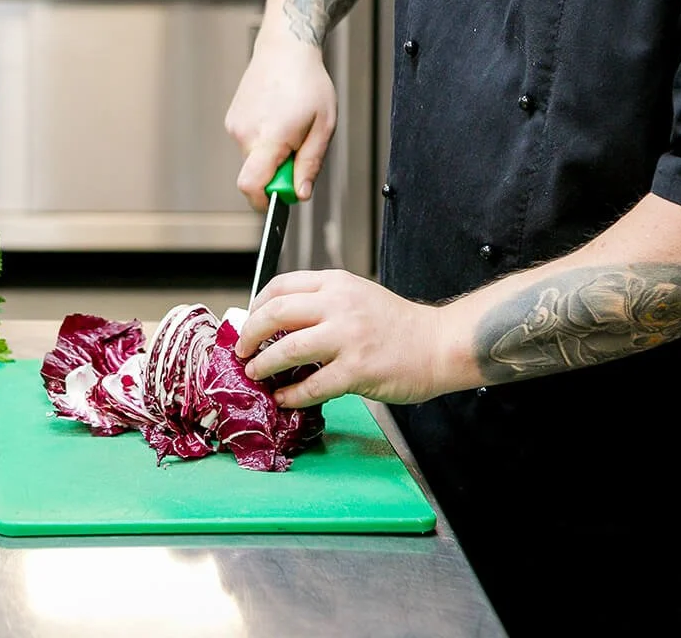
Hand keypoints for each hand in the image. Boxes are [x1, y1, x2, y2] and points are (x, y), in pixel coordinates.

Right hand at [224, 32, 336, 209]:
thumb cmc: (308, 82)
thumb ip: (310, 164)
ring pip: (253, 159)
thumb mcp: (324, 126)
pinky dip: (263, 140)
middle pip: (256, 175)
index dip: (265, 202)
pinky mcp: (232, 120)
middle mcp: (245, 133)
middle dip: (278, 173)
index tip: (284, 196)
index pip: (251, 186)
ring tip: (290, 126)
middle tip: (300, 148)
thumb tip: (300, 194)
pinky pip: (249, 144)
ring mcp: (235, 125)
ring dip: (272, 154)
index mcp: (269, 136)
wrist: (285, 48)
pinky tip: (278, 117)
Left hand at [234, 270, 440, 407]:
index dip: (256, 306)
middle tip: (242, 350)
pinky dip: (291, 394)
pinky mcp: (358, 370)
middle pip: (276, 313)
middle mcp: (339, 305)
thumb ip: (321, 302)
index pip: (280, 286)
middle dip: (250, 335)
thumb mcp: (356, 296)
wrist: (438, 344)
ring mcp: (348, 338)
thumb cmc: (397, 324)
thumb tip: (278, 322)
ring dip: (264, 365)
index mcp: (336, 284)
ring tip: (255, 373)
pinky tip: (284, 397)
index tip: (248, 323)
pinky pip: (312, 385)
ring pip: (288, 349)